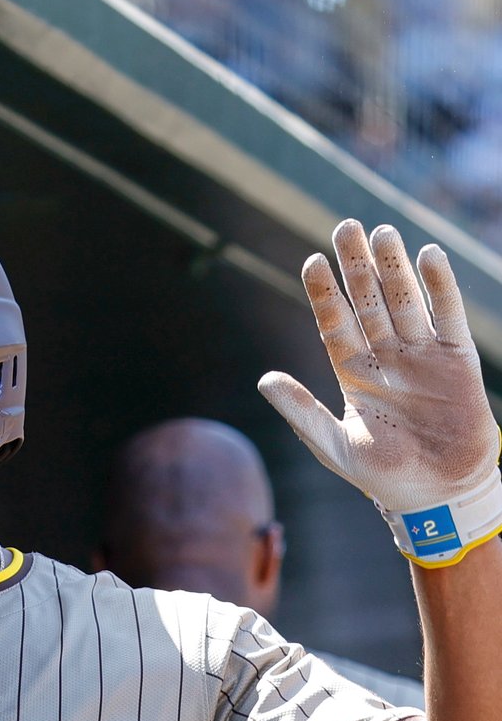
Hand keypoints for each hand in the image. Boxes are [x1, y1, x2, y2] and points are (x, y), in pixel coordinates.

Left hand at [259, 219, 495, 515]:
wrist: (437, 494)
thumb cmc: (381, 475)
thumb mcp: (332, 445)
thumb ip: (300, 411)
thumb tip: (264, 379)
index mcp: (352, 372)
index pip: (335, 323)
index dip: (324, 293)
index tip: (312, 261)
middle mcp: (385, 356)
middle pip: (368, 300)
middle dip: (357, 265)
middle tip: (346, 226)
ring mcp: (422, 355)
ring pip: (405, 300)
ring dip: (394, 266)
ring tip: (382, 231)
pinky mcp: (457, 361)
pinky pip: (447, 315)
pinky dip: (439, 285)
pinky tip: (428, 255)